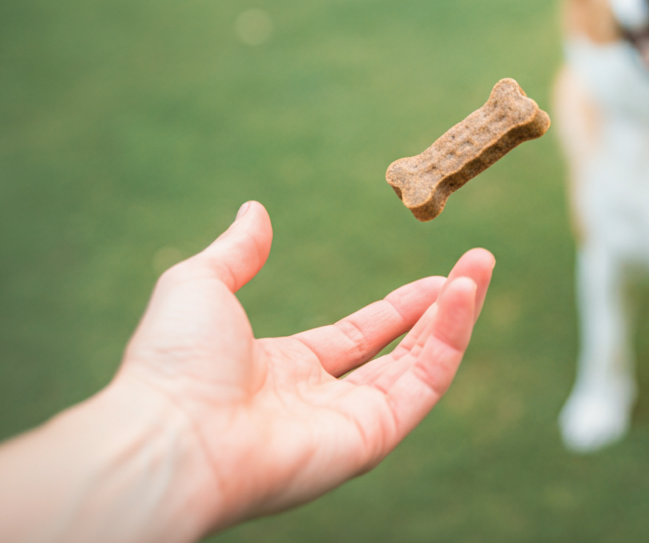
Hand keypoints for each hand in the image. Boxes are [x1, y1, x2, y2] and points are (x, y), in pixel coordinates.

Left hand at [115, 201, 494, 532]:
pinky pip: (424, 385)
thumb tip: (254, 211)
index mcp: (283, 371)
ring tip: (479, 271)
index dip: (398, 308)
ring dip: (456, 318)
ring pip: (421, 368)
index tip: (437, 280)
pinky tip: (461, 296)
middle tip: (475, 268)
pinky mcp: (370, 439)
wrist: (169, 436)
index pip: (358, 338)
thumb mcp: (200, 285)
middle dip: (440, 310)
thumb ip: (236, 251)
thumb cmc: (173, 367)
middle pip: (400, 353)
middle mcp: (321, 401)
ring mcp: (349, 422)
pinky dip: (450, 340)